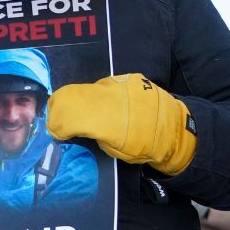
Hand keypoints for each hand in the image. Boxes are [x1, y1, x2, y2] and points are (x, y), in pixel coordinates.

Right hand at [47, 73, 196, 175]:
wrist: (173, 129)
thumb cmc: (143, 146)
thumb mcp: (113, 150)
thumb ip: (91, 135)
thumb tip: (75, 129)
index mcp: (103, 121)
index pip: (67, 117)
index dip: (56, 125)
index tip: (57, 133)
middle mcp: (106, 98)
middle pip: (68, 96)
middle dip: (58, 109)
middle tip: (60, 122)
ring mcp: (116, 85)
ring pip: (83, 89)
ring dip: (76, 102)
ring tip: (79, 114)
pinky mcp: (125, 79)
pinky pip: (101, 87)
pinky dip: (95, 97)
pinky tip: (101, 107)